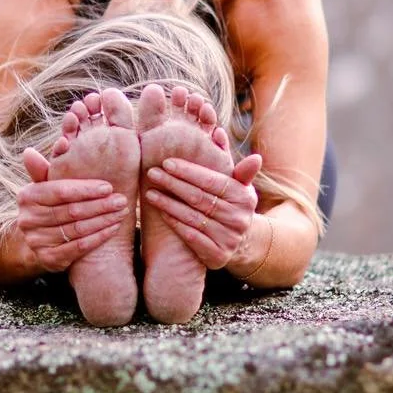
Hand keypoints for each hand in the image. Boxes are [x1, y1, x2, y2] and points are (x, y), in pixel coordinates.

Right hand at [16, 147, 127, 271]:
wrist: (41, 239)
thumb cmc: (51, 204)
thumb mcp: (48, 184)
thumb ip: (46, 168)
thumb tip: (29, 151)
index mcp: (27, 196)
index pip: (60, 191)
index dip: (86, 189)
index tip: (109, 187)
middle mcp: (27, 220)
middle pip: (71, 211)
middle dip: (100, 205)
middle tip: (122, 200)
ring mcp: (36, 241)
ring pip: (77, 229)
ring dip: (103, 220)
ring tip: (122, 212)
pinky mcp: (48, 259)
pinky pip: (78, 247)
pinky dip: (98, 237)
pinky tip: (113, 228)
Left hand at [144, 153, 261, 269]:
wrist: (237, 241)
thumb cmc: (229, 203)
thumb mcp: (235, 183)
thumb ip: (229, 161)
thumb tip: (226, 137)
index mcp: (243, 196)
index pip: (212, 181)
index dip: (188, 171)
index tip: (166, 162)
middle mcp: (239, 218)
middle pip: (199, 198)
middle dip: (173, 184)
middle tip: (152, 173)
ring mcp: (229, 238)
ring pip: (192, 217)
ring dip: (168, 203)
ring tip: (149, 192)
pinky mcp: (218, 255)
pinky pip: (191, 236)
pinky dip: (174, 223)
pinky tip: (160, 212)